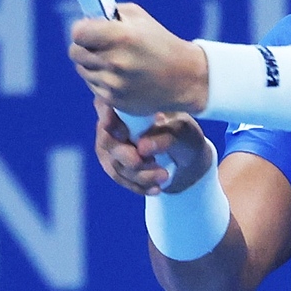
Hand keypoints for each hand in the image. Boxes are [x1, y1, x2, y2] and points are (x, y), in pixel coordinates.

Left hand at [69, 3, 209, 117]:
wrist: (184, 77)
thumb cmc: (160, 42)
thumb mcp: (139, 17)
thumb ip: (110, 14)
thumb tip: (86, 20)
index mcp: (121, 36)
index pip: (78, 33)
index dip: (81, 30)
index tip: (89, 31)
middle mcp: (115, 61)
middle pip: (75, 53)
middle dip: (84, 47)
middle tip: (99, 45)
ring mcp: (114, 83)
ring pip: (83, 70)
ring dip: (92, 64)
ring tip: (114, 61)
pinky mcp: (114, 100)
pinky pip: (93, 87)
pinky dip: (101, 80)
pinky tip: (120, 76)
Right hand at [93, 97, 214, 195]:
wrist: (185, 153)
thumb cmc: (182, 132)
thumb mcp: (180, 131)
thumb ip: (163, 135)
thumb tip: (142, 147)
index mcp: (126, 102)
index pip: (105, 105)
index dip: (108, 119)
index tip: (124, 133)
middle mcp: (111, 120)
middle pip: (107, 142)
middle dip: (128, 158)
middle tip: (152, 162)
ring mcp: (109, 144)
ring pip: (115, 164)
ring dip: (139, 175)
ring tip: (163, 176)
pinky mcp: (113, 163)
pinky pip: (119, 178)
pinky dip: (138, 185)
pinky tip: (156, 188)